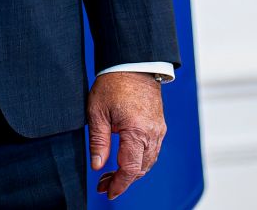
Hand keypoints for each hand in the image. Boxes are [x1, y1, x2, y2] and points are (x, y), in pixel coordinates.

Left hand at [87, 71, 166, 199]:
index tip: (107, 192)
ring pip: (148, 162)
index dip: (119, 184)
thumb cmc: (113, 84)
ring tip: (111, 175)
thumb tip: (97, 166)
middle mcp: (152, 133)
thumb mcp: (97, 112)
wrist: (133, 64)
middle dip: (123, 180)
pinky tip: (125, 159)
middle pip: (141, 169)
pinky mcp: (159, 126)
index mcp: (136, 131)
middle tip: (103, 184)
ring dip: (132, 172)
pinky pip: (152, 150)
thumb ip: (99, 141)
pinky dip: (139, 160)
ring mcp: (158, 130)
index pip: (130, 168)